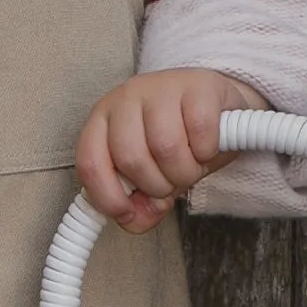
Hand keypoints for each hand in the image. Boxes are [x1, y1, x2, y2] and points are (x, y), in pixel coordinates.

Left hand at [76, 68, 259, 232]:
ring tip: (191, 166)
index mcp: (103, 119)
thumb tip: (135, 220)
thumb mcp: (152, 173)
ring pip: (166, 146)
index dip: (107, 196)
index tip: (126, 212)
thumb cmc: (178, 139)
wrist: (216, 105)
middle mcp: (126, 98)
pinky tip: (207, 148)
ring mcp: (161, 87)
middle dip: (157, 185)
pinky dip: (207, 152)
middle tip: (171, 182)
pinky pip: (200, 131)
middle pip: (131, 158)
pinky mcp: (197, 85)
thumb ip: (138, 202)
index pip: (90, 162)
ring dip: (185, 171)